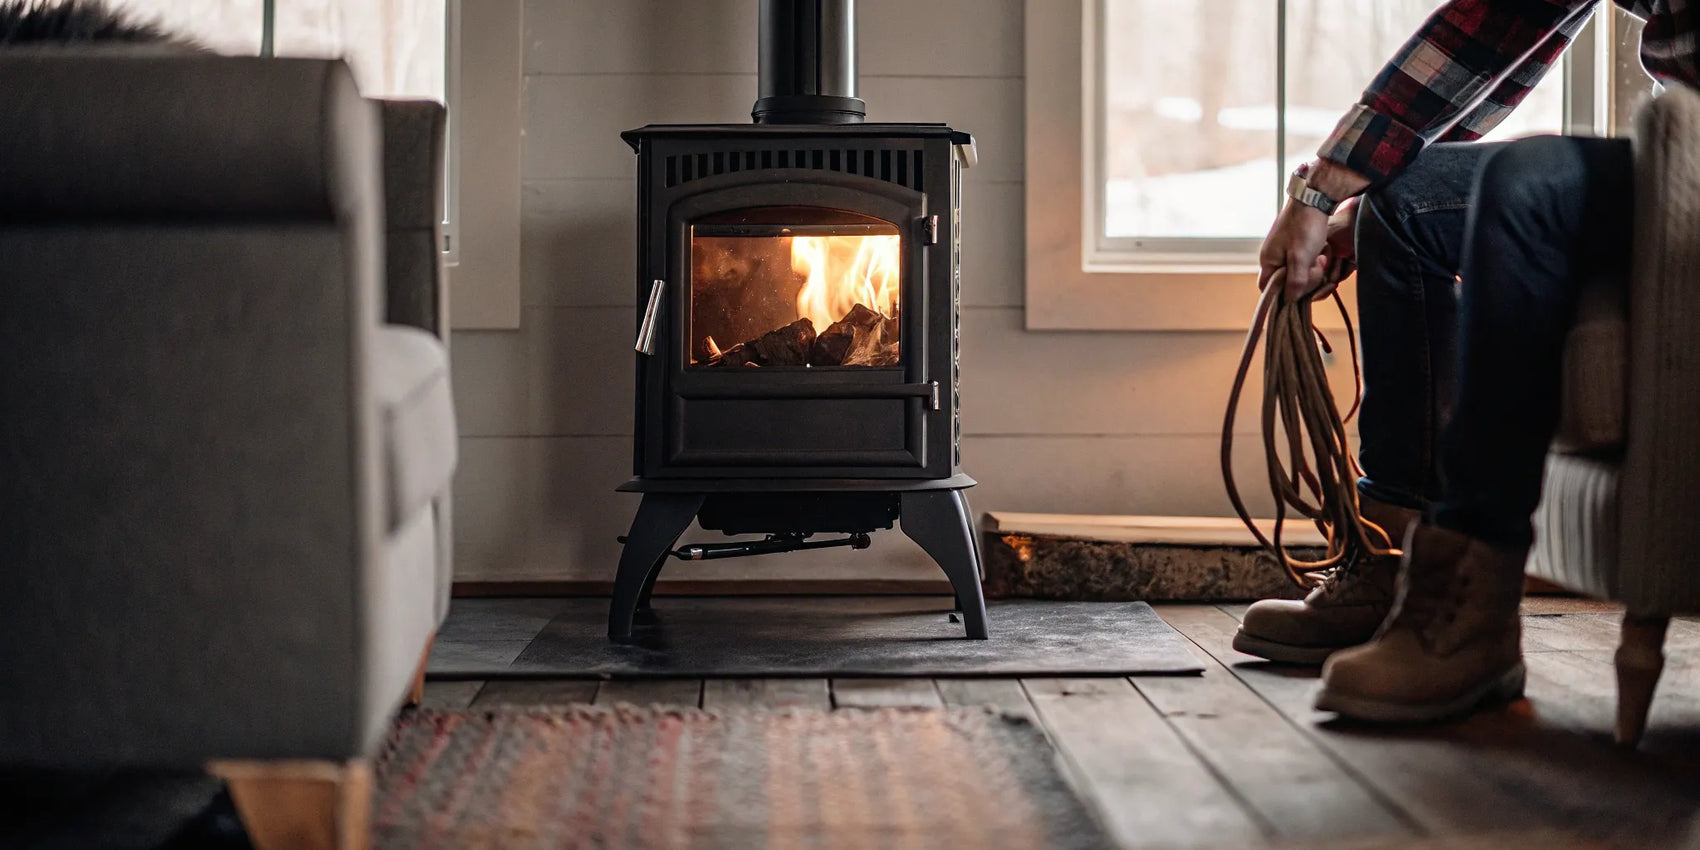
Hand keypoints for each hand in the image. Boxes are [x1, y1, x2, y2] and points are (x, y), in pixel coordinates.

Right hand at [1259, 159, 1370, 300]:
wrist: (1314, 197)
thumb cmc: (1305, 226)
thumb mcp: (1301, 258)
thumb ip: (1295, 282)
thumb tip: (1290, 300)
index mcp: (1268, 261)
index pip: (1268, 289)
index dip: (1283, 295)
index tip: (1301, 291)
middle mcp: (1273, 257)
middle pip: (1286, 283)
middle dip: (1306, 280)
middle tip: (1317, 265)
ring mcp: (1284, 251)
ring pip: (1299, 273)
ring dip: (1313, 270)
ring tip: (1321, 256)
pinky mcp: (1296, 245)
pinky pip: (1304, 263)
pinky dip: (1315, 261)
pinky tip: (1322, 252)